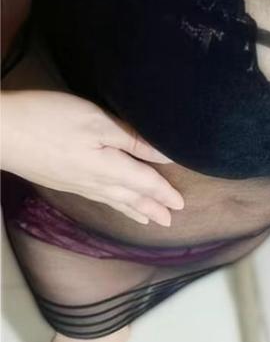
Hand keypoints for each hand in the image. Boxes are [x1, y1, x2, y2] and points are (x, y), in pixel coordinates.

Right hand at [0, 89, 184, 225]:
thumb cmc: (48, 120)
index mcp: (109, 168)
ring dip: (134, 211)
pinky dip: (112, 205)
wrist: (1, 132)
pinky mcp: (61, 181)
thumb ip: (132, 140)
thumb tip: (165, 155)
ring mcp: (76, 184)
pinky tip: (110, 202)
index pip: (145, 183)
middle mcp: (95, 181)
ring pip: (114, 201)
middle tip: (170, 221)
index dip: (164, 193)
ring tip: (148, 221)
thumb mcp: (97, 122)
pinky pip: (97, 198)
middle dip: (152, 208)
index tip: (180, 204)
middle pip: (131, 198)